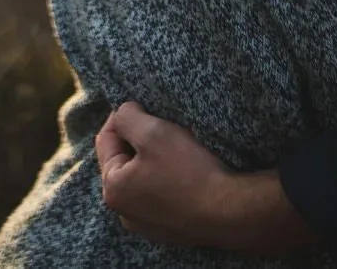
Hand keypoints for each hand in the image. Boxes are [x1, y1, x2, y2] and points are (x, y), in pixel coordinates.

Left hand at [95, 102, 314, 253]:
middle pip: (124, 161)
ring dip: (154, 161)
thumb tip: (122, 113)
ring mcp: (147, 226)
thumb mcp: (153, 131)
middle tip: (164, 126)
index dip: (122, 116)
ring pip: (143, 180)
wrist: (231, 212)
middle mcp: (124, 213)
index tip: (143, 105)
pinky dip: (169, 182)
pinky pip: (161, 198)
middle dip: (139, 141)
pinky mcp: (170, 231)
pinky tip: (188, 174)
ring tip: (178, 148)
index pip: (106, 139)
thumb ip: (127, 116)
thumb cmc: (190, 170)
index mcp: (113, 189)